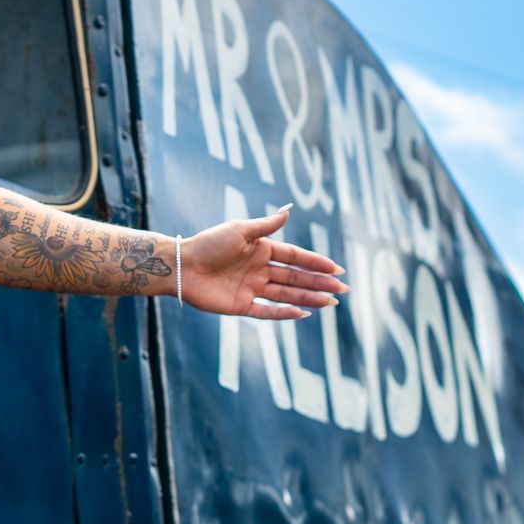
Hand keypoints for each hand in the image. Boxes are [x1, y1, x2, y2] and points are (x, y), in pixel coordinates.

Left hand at [181, 207, 346, 319]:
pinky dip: (285, 313)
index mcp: (261, 250)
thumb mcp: (240, 230)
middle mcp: (259, 270)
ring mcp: (251, 288)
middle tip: (343, 289)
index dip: (316, 263)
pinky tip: (304, 313)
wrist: (181, 266)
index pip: (295, 257)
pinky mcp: (241, 306)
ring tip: (332, 302)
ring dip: (309, 298)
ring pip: (287, 294)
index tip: (337, 269)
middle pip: (296, 277)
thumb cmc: (208, 244)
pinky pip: (267, 311)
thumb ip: (266, 226)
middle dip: (319, 283)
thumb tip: (289, 210)